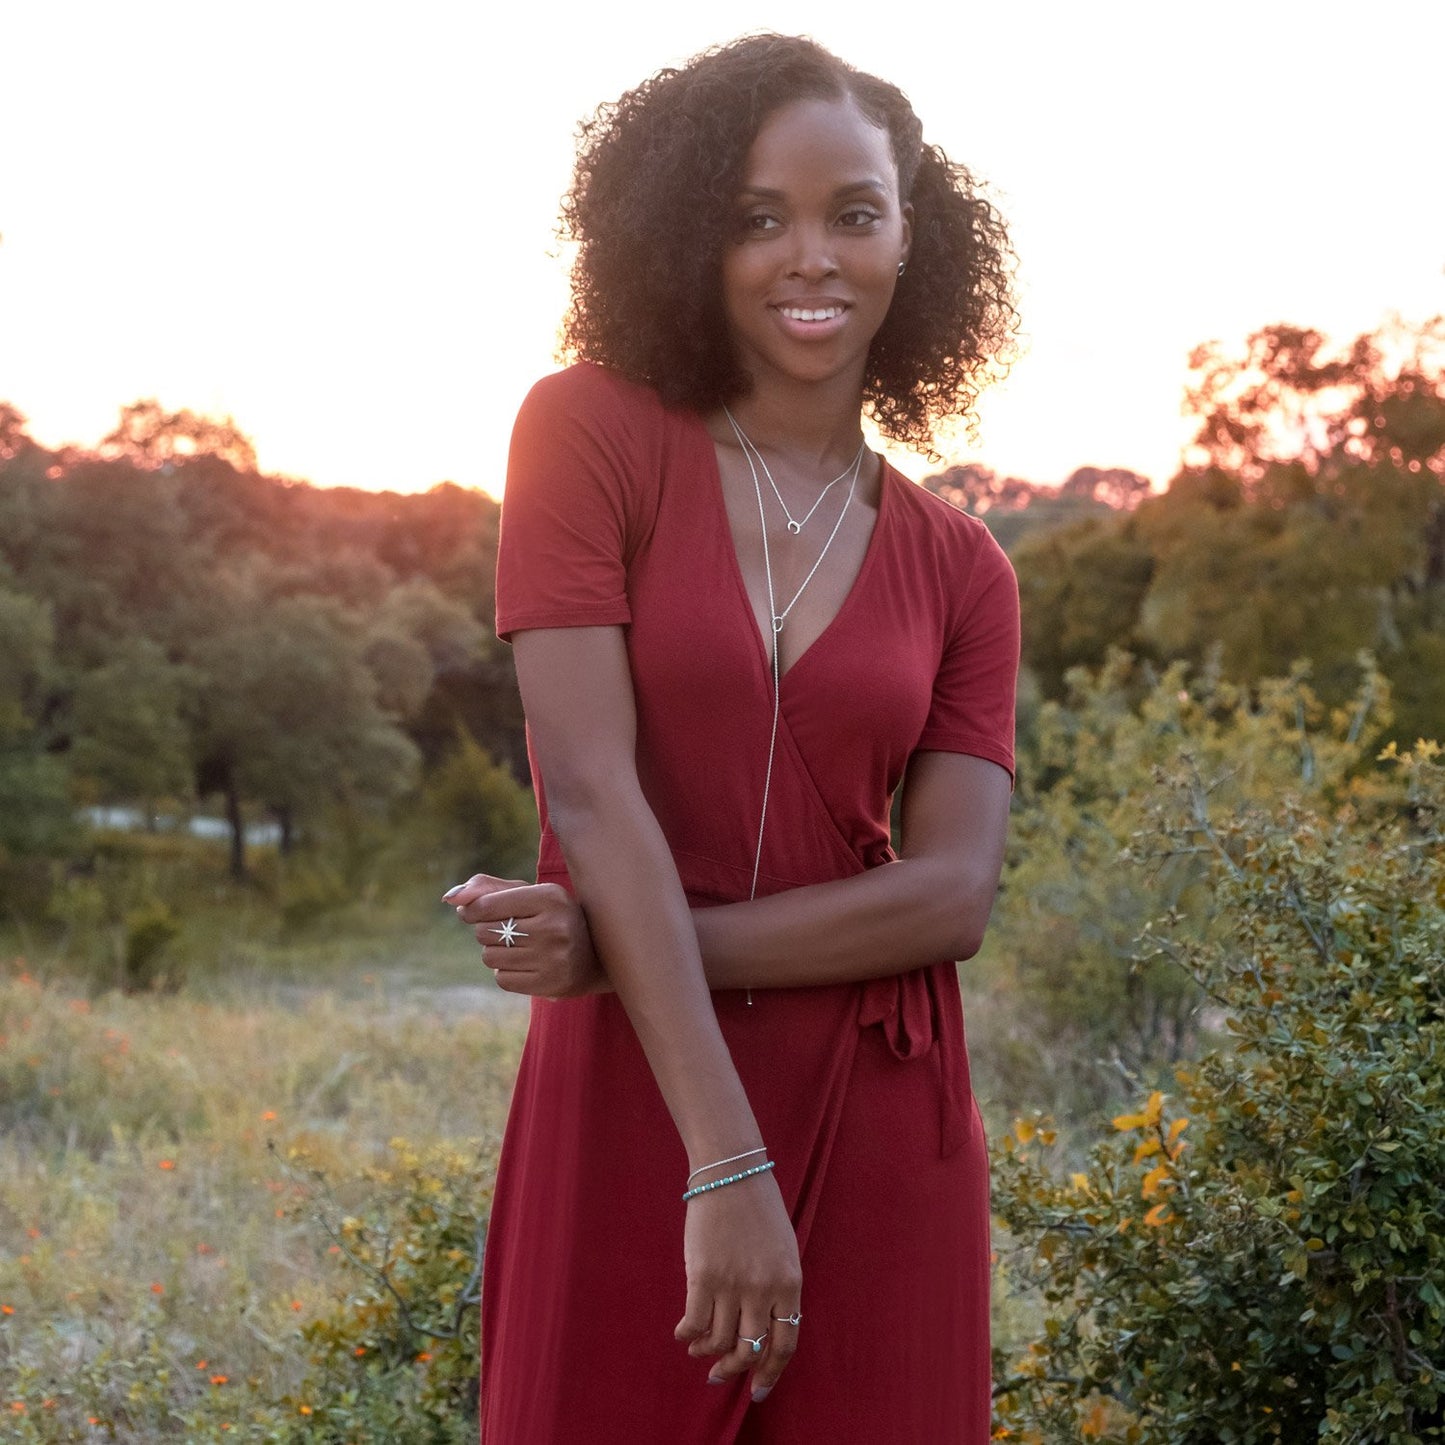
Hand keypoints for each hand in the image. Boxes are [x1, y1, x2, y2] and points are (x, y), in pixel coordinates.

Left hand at [442, 874, 607, 997]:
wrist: (597, 954)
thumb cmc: (551, 916)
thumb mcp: (528, 894)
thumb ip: (486, 889)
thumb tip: (449, 898)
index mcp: (550, 897)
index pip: (486, 905)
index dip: (470, 910)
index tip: (472, 912)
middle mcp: (554, 927)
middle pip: (484, 932)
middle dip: (487, 931)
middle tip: (507, 930)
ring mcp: (554, 959)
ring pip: (490, 957)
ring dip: (496, 952)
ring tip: (519, 947)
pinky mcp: (551, 984)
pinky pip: (502, 979)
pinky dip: (505, 972)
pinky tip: (525, 964)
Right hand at [674, 1173, 801, 1403]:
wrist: (731, 1172)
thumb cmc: (758, 1208)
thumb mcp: (784, 1250)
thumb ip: (778, 1289)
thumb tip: (761, 1330)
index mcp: (790, 1283)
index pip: (785, 1344)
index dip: (771, 1373)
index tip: (757, 1390)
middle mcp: (764, 1289)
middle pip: (750, 1349)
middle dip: (733, 1369)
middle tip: (718, 1374)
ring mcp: (733, 1284)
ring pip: (720, 1340)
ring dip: (706, 1351)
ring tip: (698, 1348)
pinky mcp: (703, 1275)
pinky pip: (694, 1322)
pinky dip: (687, 1334)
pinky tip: (683, 1333)